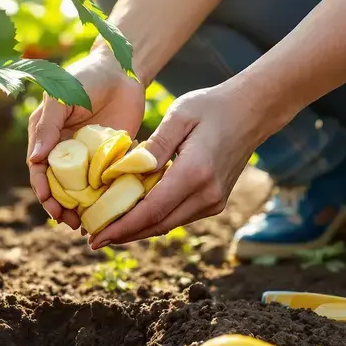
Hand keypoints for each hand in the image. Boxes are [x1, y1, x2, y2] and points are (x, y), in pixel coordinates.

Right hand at [28, 48, 146, 228]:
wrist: (122, 71)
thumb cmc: (84, 77)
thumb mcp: (61, 97)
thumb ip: (47, 125)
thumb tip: (34, 159)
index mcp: (46, 137)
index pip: (39, 170)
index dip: (43, 191)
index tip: (51, 208)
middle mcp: (64, 150)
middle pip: (58, 186)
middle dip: (61, 207)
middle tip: (70, 222)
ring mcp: (87, 156)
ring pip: (80, 189)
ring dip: (81, 208)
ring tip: (86, 224)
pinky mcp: (109, 157)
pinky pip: (104, 182)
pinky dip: (104, 198)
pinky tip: (108, 211)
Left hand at [88, 80, 284, 247]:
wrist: (252, 112)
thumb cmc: (211, 106)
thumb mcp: (179, 115)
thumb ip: (154, 145)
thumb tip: (126, 171)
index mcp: (195, 173)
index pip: (151, 210)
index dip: (121, 226)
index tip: (96, 237)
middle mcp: (207, 194)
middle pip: (157, 225)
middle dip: (124, 234)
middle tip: (94, 239)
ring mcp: (214, 201)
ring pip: (168, 224)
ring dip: (138, 229)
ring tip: (108, 229)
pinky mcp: (215, 202)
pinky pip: (178, 216)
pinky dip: (154, 218)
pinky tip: (133, 215)